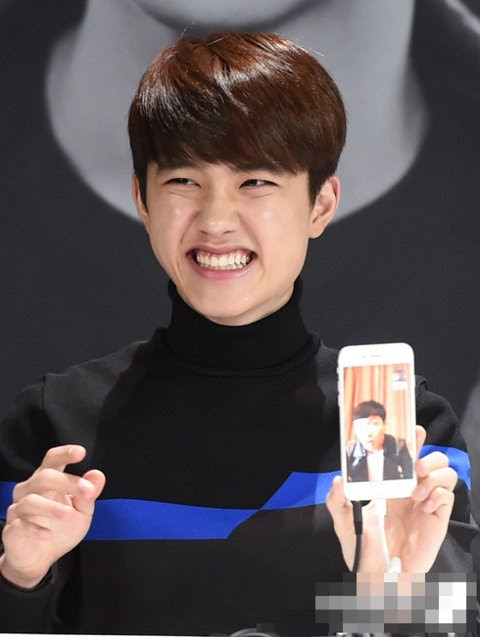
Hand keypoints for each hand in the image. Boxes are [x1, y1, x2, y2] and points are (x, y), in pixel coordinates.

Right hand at [0, 445, 104, 587]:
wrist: (41, 558)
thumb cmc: (62, 528)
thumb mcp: (82, 511)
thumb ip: (89, 494)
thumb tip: (97, 475)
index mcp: (48, 480)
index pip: (53, 460)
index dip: (65, 453)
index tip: (81, 452)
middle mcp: (30, 489)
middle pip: (44, 477)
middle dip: (66, 482)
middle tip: (86, 491)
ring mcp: (19, 508)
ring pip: (30, 500)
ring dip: (51, 507)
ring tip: (68, 515)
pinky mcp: (12, 529)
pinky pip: (20, 525)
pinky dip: (34, 529)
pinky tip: (48, 534)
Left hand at [327, 426, 456, 572]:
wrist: (380, 577)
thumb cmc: (364, 550)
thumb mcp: (344, 524)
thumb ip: (337, 501)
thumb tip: (338, 479)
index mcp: (390, 486)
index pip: (405, 457)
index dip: (411, 441)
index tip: (413, 429)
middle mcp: (411, 490)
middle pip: (431, 459)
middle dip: (427, 456)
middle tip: (415, 467)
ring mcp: (426, 503)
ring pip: (445, 473)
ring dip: (433, 476)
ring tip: (416, 493)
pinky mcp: (438, 518)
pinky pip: (448, 495)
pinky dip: (437, 496)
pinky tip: (423, 508)